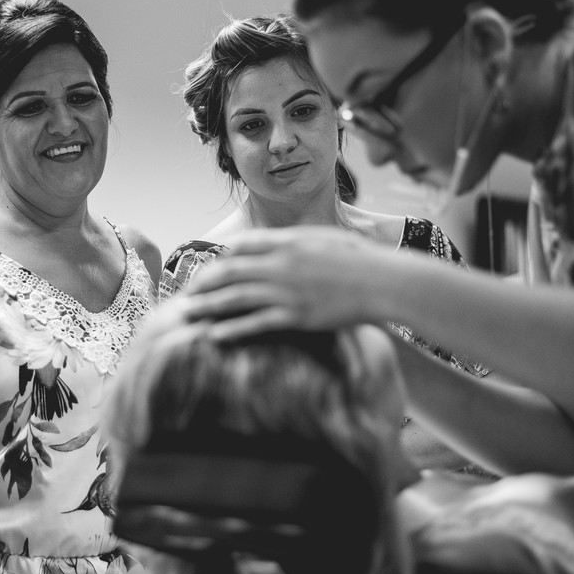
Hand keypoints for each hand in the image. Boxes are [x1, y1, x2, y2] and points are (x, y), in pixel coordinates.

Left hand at [182, 225, 385, 338]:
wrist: (384, 281)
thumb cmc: (363, 259)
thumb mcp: (329, 238)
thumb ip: (303, 241)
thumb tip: (288, 243)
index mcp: (289, 242)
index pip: (243, 245)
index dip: (223, 256)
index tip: (213, 267)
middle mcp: (282, 264)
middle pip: (231, 271)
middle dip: (205, 281)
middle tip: (189, 292)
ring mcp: (287, 290)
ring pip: (236, 297)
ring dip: (208, 304)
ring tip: (189, 312)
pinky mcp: (296, 315)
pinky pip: (256, 323)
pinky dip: (233, 329)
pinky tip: (215, 335)